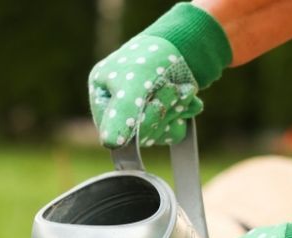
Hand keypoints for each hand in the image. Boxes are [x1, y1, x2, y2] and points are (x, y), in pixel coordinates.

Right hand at [88, 3, 231, 148]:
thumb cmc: (154, 56)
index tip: (153, 104)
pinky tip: (189, 100)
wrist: (189, 40)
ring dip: (175, 112)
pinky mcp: (162, 112)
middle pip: (137, 133)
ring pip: (157, 132)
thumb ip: (121, 113)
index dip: (136, 124)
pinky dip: (183, 115)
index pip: (112, 129)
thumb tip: (110, 143)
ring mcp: (141, 109)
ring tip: (182, 90)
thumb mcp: (133, 83)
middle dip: (160, 113)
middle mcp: (119, 104)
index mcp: (102, 93)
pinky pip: (172, 130)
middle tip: (172, 91)